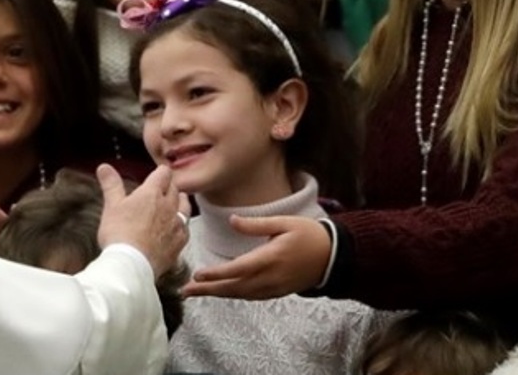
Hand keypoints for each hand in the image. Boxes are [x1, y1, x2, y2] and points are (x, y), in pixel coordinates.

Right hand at [97, 163, 189, 277]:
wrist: (131, 264)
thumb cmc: (119, 234)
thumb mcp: (112, 206)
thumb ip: (111, 184)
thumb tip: (104, 167)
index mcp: (152, 193)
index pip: (163, 173)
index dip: (161, 171)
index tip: (158, 173)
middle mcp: (168, 205)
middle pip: (175, 188)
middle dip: (169, 187)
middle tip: (163, 189)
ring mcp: (176, 224)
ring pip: (185, 206)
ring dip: (180, 202)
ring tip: (175, 202)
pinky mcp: (180, 242)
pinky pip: (186, 227)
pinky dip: (182, 224)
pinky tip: (177, 227)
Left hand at [183, 215, 330, 299]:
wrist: (333, 256)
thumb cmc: (308, 234)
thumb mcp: (284, 222)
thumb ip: (256, 224)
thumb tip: (232, 220)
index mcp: (271, 258)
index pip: (238, 269)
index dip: (217, 274)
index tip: (198, 275)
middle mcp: (270, 277)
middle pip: (234, 287)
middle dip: (208, 290)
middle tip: (185, 291)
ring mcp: (273, 287)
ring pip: (240, 294)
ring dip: (217, 294)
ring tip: (195, 293)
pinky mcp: (276, 292)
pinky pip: (250, 296)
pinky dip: (232, 295)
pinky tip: (220, 291)